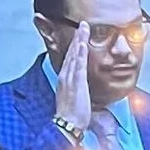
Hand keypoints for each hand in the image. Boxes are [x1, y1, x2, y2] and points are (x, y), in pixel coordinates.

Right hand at [54, 20, 93, 135]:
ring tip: (84, 28)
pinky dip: (79, 53)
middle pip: (71, 53)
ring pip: (74, 55)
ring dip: (79, 41)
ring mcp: (70, 79)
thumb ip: (77, 90)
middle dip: (77, 38)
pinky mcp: (75, 83)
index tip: (79, 37)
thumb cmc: (71, 116)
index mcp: (65, 80)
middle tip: (83, 25)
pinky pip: (78, 65)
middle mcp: (65, 76)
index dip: (74, 47)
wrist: (67, 125)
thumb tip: (81, 88)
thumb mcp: (73, 99)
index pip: (70, 59)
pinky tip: (82, 44)